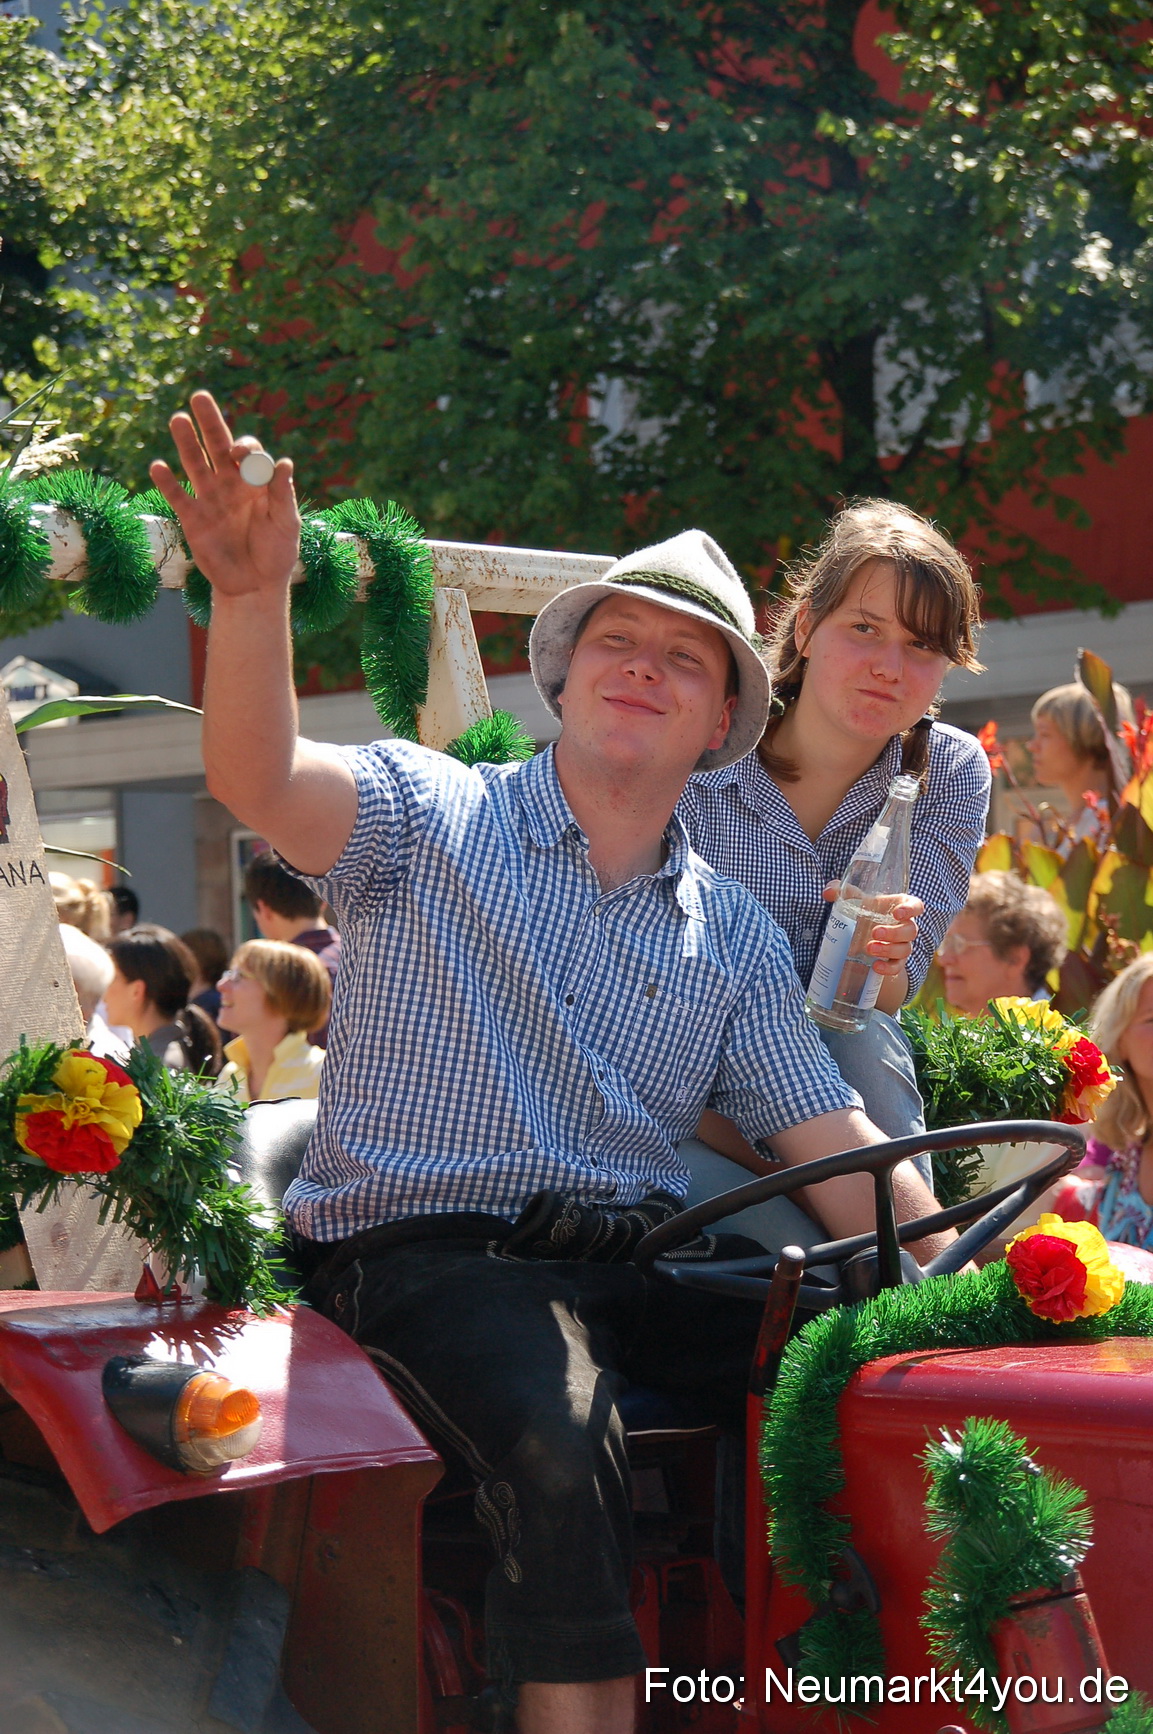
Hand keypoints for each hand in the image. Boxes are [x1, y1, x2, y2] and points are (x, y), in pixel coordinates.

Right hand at [148, 390, 301, 600]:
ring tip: (178, 419)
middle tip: (200, 396)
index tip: (238, 453)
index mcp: (255, 482)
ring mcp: (210, 499)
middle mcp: (230, 484)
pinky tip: (158, 466)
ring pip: (195, 464)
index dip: (243, 447)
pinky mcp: (192, 518)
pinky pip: (177, 496)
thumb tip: (284, 462)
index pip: (247, 452)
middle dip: (209, 422)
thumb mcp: (286, 523)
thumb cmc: (277, 553)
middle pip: (216, 446)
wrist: (255, 585)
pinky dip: (166, 482)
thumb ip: (282, 494)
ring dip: (186, 442)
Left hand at [822, 882, 922, 976]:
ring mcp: (902, 945)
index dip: (911, 909)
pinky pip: (897, 967)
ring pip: (905, 949)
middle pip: (911, 930)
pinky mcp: (895, 962)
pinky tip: (876, 966)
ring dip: (888, 949)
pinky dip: (888, 968)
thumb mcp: (854, 900)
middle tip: (875, 932)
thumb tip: (828, 893)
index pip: (916, 906)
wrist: (862, 937)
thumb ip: (841, 891)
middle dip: (894, 933)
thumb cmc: (864, 911)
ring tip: (869, 948)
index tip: (897, 913)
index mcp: (900, 907)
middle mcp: (906, 926)